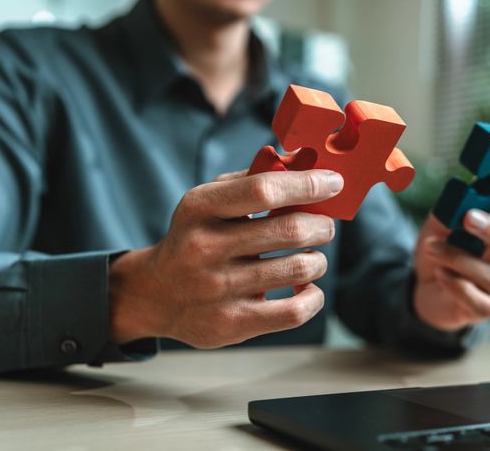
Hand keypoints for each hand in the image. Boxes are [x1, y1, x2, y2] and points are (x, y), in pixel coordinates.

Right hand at [108, 169, 343, 346]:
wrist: (155, 294)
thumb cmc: (196, 237)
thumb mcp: (209, 201)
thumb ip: (252, 180)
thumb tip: (304, 165)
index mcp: (200, 208)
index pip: (264, 190)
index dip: (308, 184)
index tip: (334, 183)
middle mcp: (205, 247)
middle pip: (290, 230)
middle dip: (322, 225)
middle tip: (325, 226)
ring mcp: (217, 289)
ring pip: (299, 269)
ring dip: (318, 260)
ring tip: (311, 258)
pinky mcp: (231, 324)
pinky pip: (294, 311)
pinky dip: (313, 297)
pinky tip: (305, 288)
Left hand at [413, 187, 489, 330]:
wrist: (425, 281)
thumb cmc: (445, 243)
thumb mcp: (447, 218)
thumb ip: (460, 203)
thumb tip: (473, 184)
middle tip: (470, 217)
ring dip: (460, 259)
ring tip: (431, 246)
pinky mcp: (484, 309)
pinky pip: (478, 302)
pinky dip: (456, 285)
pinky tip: (440, 272)